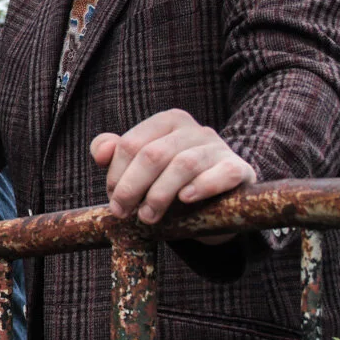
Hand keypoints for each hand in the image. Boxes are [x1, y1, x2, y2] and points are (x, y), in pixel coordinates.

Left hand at [91, 108, 256, 224]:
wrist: (215, 204)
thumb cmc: (170, 184)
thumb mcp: (140, 169)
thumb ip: (115, 154)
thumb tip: (101, 152)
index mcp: (167, 122)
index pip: (131, 143)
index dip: (116, 174)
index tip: (112, 199)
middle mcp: (194, 129)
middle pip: (153, 154)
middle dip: (131, 187)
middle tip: (123, 212)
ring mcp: (219, 147)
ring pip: (183, 165)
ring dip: (159, 195)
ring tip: (147, 217)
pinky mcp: (239, 169)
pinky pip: (222, 173)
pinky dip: (202, 186)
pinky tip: (186, 199)